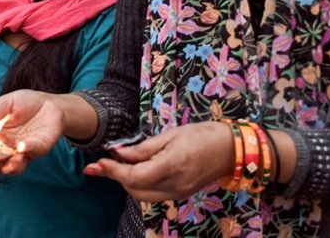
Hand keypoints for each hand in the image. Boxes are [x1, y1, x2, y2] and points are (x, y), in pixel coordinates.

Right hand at [0, 90, 65, 184]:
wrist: (48, 102)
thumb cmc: (23, 103)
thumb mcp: (4, 104)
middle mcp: (7, 149)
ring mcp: (23, 151)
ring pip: (14, 164)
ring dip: (9, 167)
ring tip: (5, 167)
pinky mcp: (39, 148)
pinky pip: (32, 150)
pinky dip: (27, 149)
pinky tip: (21, 147)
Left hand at [82, 121, 232, 201]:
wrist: (230, 150)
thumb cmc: (201, 135)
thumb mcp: (170, 135)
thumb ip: (143, 148)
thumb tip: (119, 153)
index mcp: (171, 166)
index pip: (134, 176)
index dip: (113, 170)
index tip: (99, 162)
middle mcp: (174, 185)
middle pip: (134, 189)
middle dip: (116, 177)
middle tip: (101, 164)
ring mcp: (178, 193)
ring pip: (142, 195)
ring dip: (126, 182)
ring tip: (114, 167)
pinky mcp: (180, 195)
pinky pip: (153, 194)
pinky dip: (139, 185)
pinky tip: (133, 172)